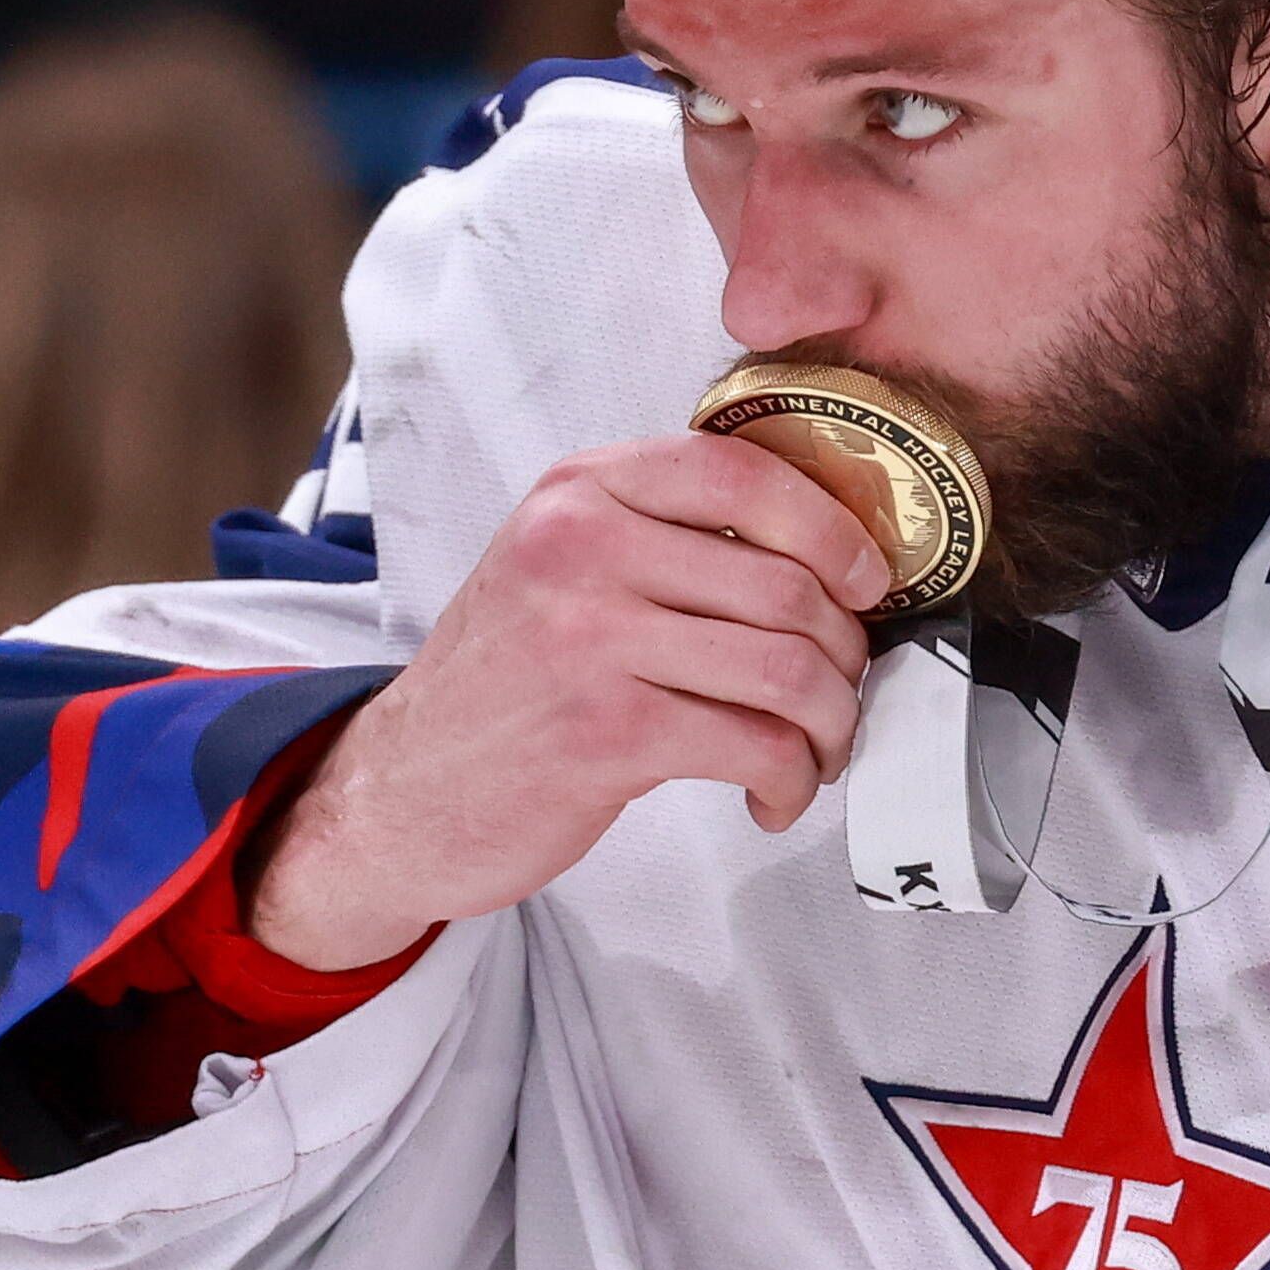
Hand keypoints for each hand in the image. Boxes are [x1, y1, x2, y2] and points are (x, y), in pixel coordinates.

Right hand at [246, 433, 889, 969]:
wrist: (402, 791)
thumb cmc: (507, 683)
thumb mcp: (559, 565)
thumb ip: (661, 534)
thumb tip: (822, 551)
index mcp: (581, 489)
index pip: (745, 473)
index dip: (834, 528)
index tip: (867, 581)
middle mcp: (581, 546)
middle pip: (789, 584)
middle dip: (847, 655)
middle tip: (841, 695)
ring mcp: (590, 638)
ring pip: (789, 668)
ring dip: (833, 725)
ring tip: (818, 752)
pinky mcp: (606, 733)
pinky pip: (758, 744)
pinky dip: (791, 780)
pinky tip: (772, 796)